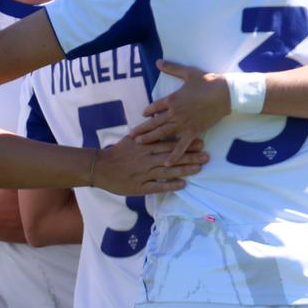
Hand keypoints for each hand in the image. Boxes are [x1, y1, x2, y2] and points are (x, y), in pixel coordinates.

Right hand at [92, 135, 207, 195]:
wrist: (100, 167)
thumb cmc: (117, 152)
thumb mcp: (131, 138)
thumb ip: (146, 132)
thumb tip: (157, 121)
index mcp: (145, 146)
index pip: (169, 144)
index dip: (185, 144)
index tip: (200, 142)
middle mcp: (146, 159)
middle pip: (172, 157)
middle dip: (191, 156)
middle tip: (207, 156)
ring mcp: (143, 173)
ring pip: (167, 171)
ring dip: (184, 170)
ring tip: (199, 169)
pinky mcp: (139, 186)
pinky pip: (157, 186)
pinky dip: (170, 185)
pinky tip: (182, 185)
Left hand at [131, 60, 229, 164]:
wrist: (225, 93)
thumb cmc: (207, 81)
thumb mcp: (188, 72)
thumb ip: (171, 68)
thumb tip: (158, 61)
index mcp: (172, 99)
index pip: (155, 107)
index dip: (148, 111)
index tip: (142, 115)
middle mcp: (174, 112)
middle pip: (154, 122)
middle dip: (142, 129)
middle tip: (130, 136)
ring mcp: (183, 123)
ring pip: (163, 133)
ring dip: (150, 139)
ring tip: (139, 144)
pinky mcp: (193, 131)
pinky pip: (181, 145)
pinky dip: (174, 155)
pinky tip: (166, 163)